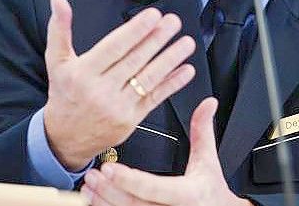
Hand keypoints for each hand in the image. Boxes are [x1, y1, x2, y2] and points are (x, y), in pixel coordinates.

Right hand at [43, 0, 195, 169]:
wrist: (65, 138)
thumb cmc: (64, 93)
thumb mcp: (56, 61)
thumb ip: (59, 29)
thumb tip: (58, 0)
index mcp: (83, 73)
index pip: (114, 48)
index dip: (136, 31)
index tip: (153, 16)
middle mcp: (100, 90)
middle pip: (135, 60)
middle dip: (157, 39)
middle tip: (174, 22)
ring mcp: (117, 107)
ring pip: (148, 78)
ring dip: (170, 59)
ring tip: (186, 43)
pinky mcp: (131, 120)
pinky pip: (155, 98)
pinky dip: (172, 84)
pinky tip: (186, 70)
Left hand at [81, 97, 251, 205]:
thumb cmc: (209, 191)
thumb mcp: (207, 161)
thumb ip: (202, 131)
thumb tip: (208, 103)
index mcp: (187, 194)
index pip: (153, 187)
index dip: (128, 179)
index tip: (109, 167)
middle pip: (133, 204)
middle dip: (109, 189)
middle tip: (93, 173)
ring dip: (103, 202)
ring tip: (89, 186)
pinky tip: (96, 200)